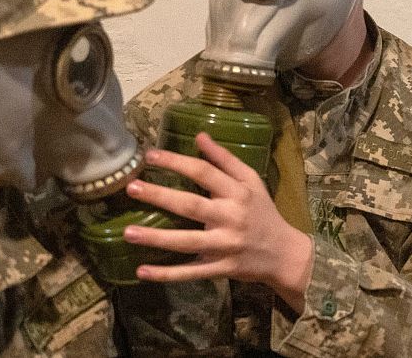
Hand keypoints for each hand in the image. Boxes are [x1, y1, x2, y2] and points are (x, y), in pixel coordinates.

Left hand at [123, 133, 313, 310]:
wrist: (283, 253)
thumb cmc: (263, 212)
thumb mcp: (251, 181)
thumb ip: (225, 159)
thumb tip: (199, 136)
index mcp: (238, 193)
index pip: (204, 173)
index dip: (177, 162)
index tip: (150, 156)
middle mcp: (230, 218)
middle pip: (191, 206)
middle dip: (160, 196)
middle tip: (131, 188)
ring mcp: (224, 247)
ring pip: (187, 242)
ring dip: (157, 238)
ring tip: (128, 232)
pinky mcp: (220, 268)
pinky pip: (190, 273)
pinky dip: (166, 274)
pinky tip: (142, 271)